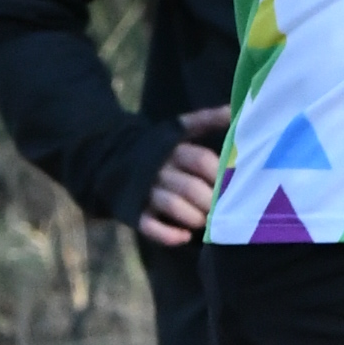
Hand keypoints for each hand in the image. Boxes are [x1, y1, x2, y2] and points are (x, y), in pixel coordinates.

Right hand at [138, 103, 228, 246]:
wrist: (110, 159)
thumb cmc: (158, 148)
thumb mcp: (178, 129)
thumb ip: (206, 120)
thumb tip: (233, 108)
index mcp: (173, 148)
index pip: (201, 161)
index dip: (218, 175)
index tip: (230, 184)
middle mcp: (159, 169)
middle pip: (191, 187)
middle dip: (210, 202)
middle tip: (220, 208)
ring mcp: (145, 191)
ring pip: (173, 205)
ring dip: (195, 218)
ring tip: (204, 220)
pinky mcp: (134, 211)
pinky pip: (151, 227)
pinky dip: (169, 235)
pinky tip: (184, 236)